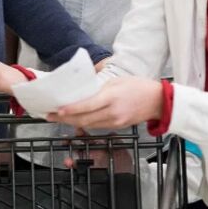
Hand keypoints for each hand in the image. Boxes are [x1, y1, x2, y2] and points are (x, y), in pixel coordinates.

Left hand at [50, 78, 165, 130]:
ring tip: (58, 118)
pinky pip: (97, 126)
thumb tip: (81, 94)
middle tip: (50, 116)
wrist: (157, 101)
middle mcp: (113, 113)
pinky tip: (76, 120)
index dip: (71, 110)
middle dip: (65, 119)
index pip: (87, 106)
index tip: (57, 111)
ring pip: (89, 125)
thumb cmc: (138, 87)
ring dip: (72, 122)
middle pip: (84, 119)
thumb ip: (98, 89)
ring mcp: (116, 122)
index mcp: (111, 98)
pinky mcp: (118, 126)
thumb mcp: (116, 82)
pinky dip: (85, 124)